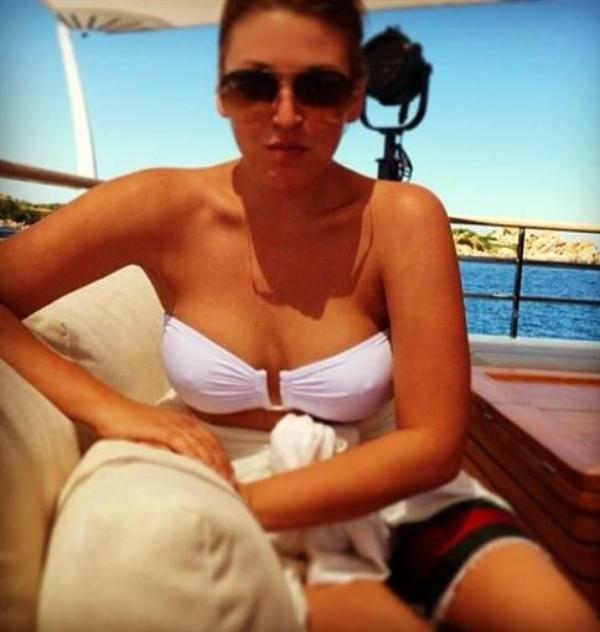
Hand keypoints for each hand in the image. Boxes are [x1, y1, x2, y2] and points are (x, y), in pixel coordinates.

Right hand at [93, 401, 235, 484]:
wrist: (109, 409)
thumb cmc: (128, 425)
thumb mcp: (154, 434)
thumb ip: (168, 445)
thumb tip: (177, 463)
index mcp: (184, 422)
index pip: (211, 441)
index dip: (222, 459)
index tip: (231, 476)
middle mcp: (183, 422)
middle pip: (211, 444)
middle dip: (224, 465)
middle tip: (233, 484)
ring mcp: (174, 425)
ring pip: (202, 446)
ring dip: (215, 464)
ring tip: (223, 482)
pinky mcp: (163, 430)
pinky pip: (185, 445)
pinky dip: (197, 458)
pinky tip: (203, 471)